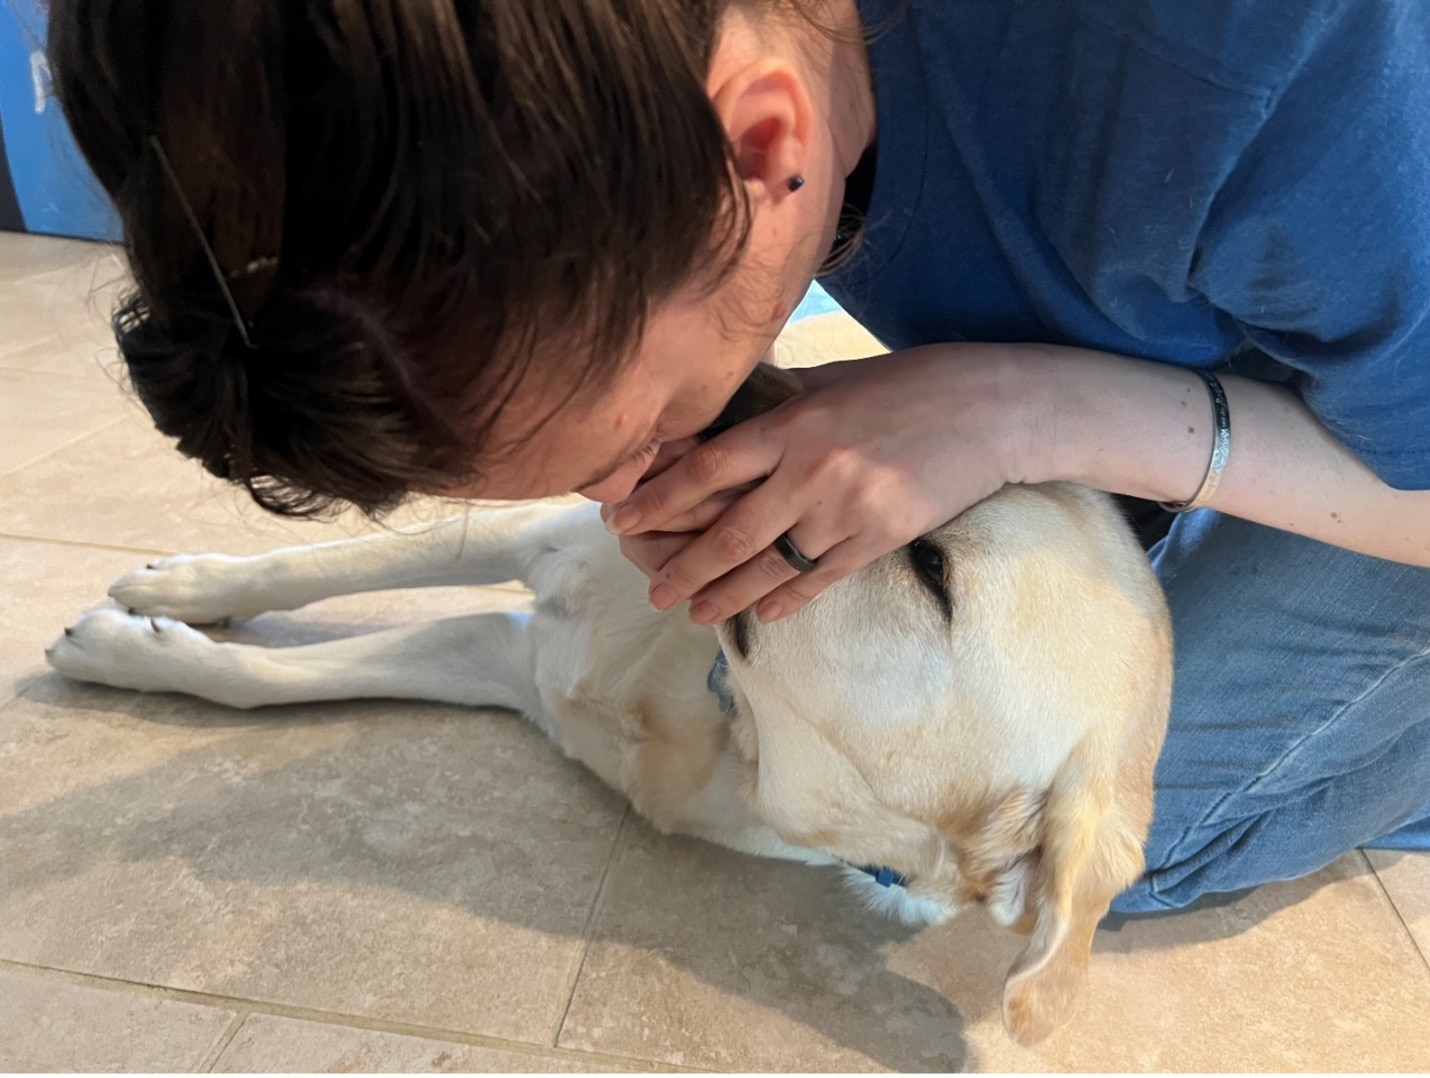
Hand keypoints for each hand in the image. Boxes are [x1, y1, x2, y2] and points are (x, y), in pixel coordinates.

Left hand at [605, 344, 1046, 622]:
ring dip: (726, 595)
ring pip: (770, 566)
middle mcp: (811, 470)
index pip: (707, 468)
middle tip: (652, 590)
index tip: (623, 519)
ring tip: (693, 614)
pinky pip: (821, 578)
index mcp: (792, 422)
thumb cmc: (908, 383)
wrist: (991, 409)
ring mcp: (846, 510)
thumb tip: (721, 425)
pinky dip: (789, 600)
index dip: (658, 498)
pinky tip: (763, 615)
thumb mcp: (833, 379)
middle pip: (729, 532)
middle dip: (682, 566)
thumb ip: (776, 405)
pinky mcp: (880, 538)